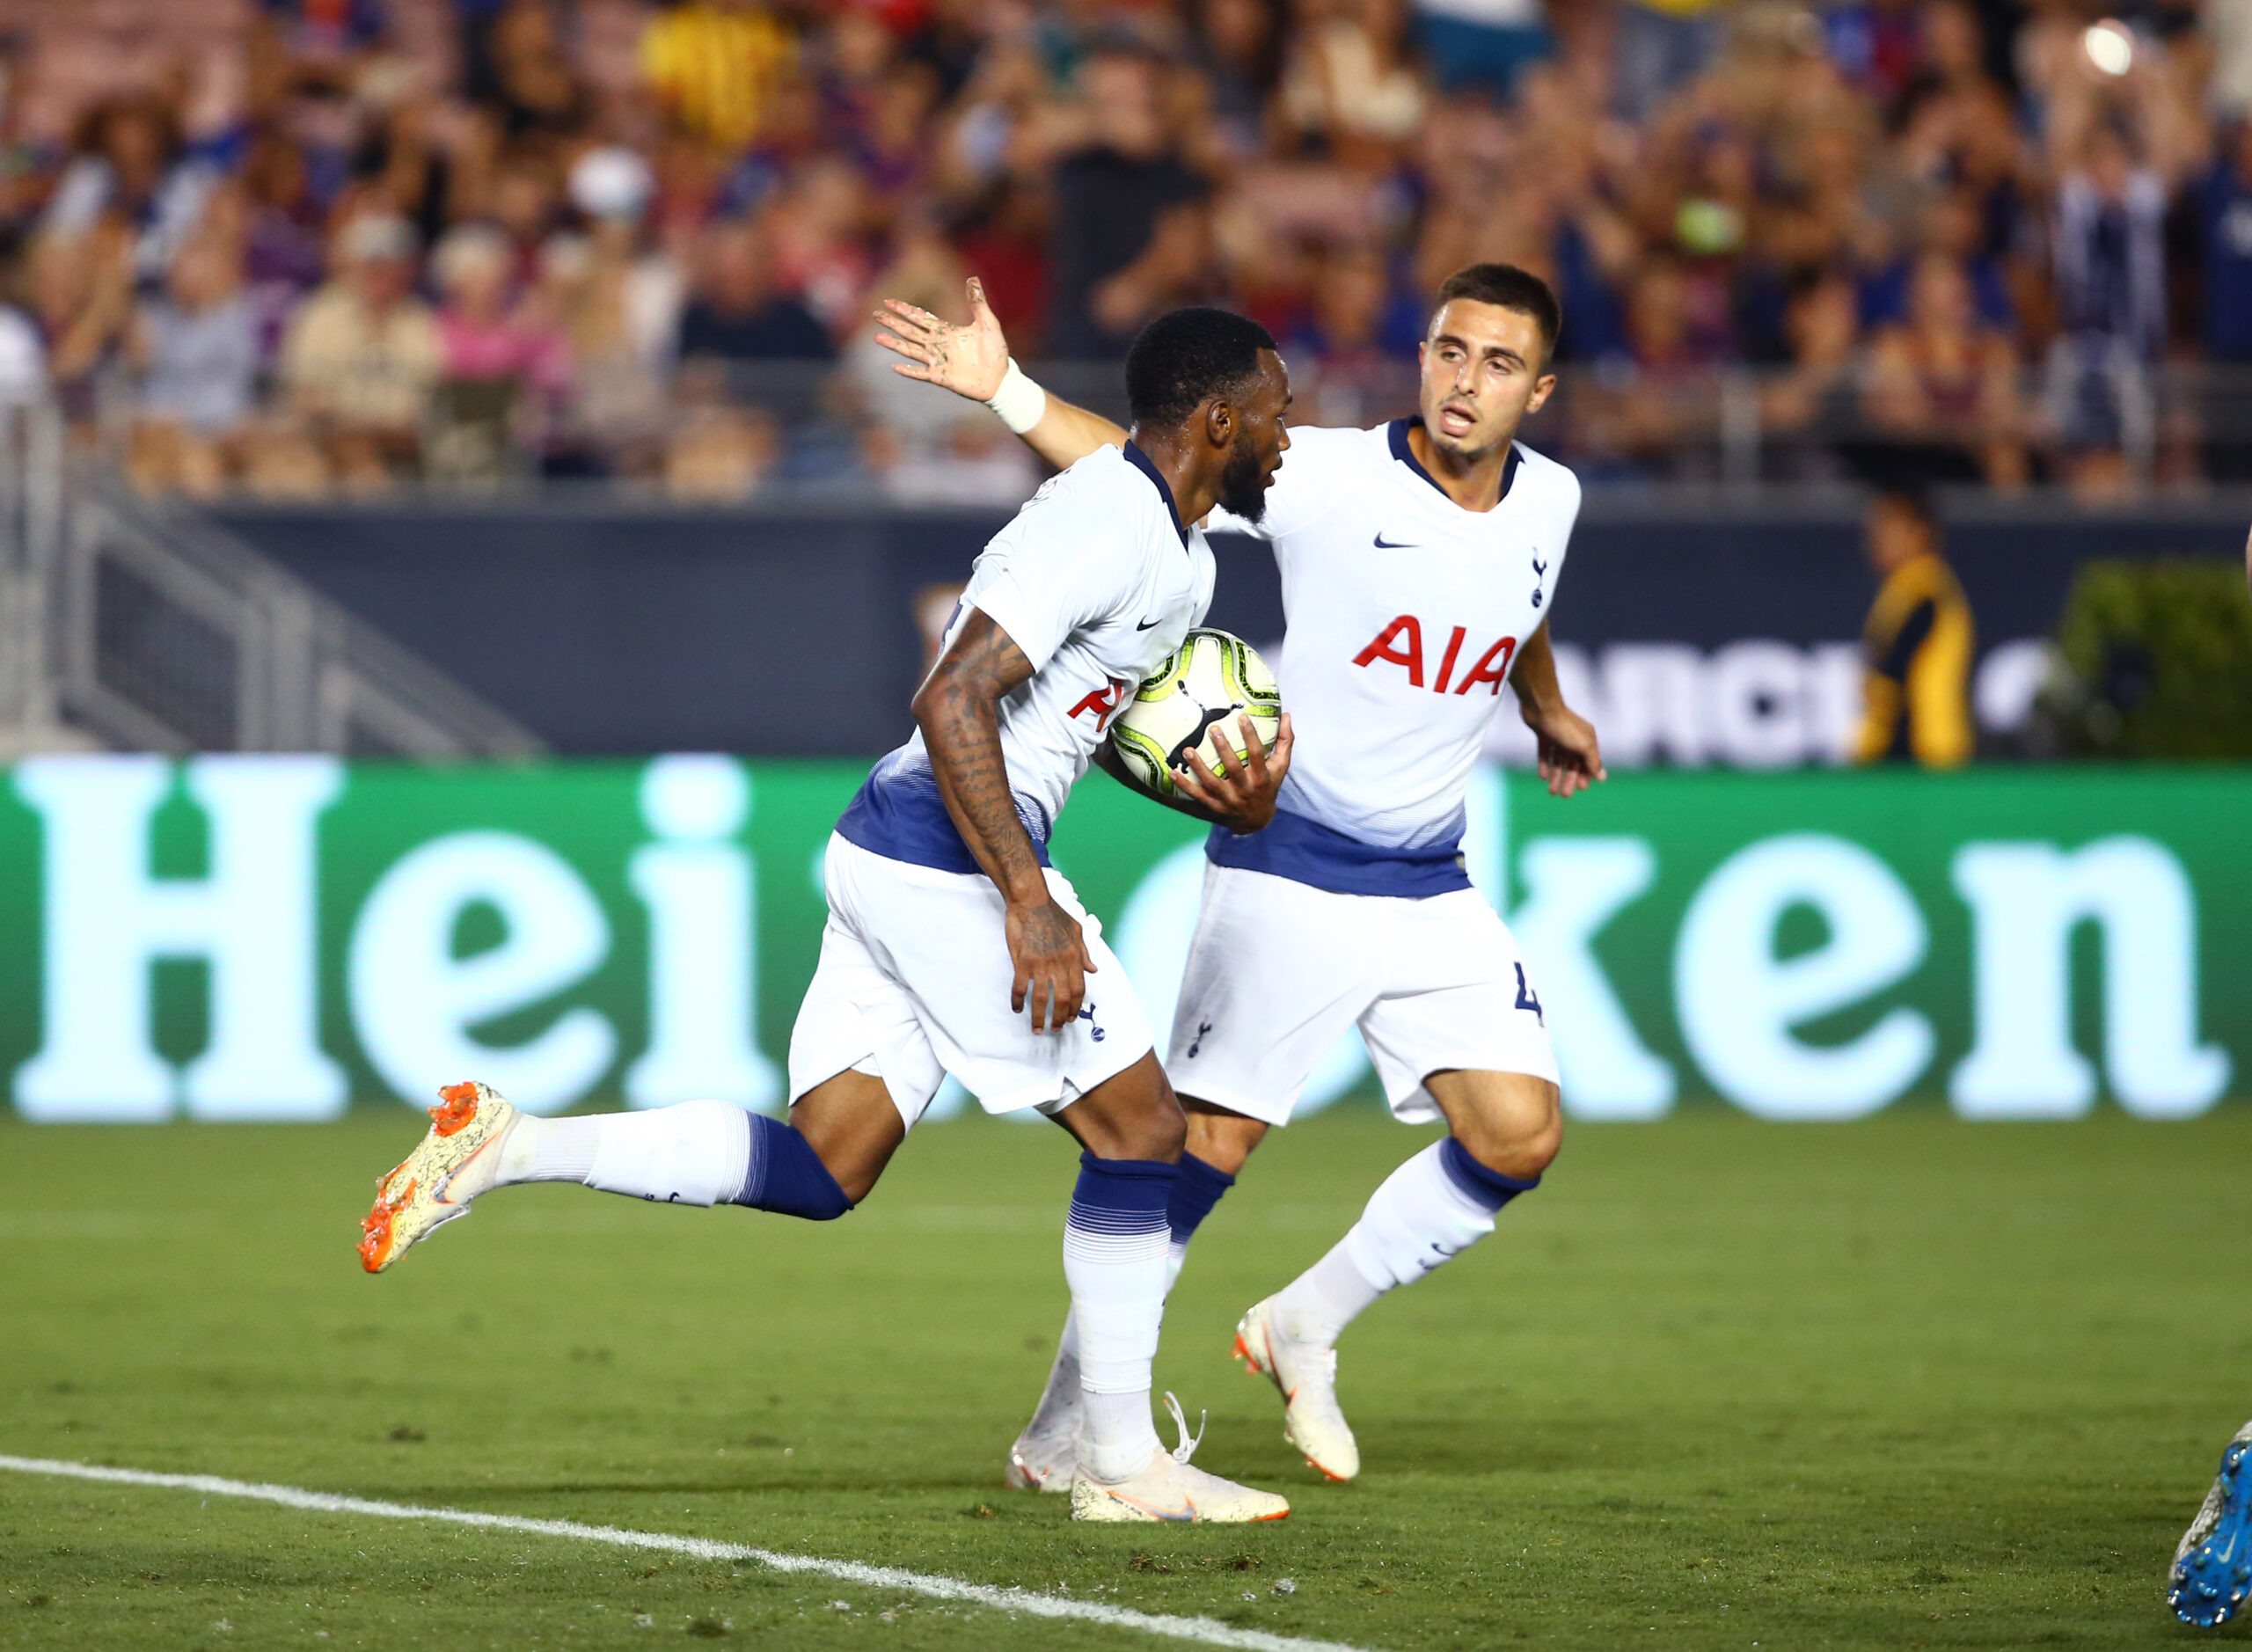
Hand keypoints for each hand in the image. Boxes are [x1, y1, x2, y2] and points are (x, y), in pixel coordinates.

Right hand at [872, 278, 1009, 401]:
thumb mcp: (987, 322)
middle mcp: (938, 345)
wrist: (1001, 378)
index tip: (889, 302)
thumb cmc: (995, 351)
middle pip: (910, 332)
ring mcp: (938, 361)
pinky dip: (910, 371)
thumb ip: (978, 302)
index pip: (921, 318)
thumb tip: (972, 278)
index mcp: (946, 331)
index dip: (905, 309)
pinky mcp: (941, 377)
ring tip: (878, 337)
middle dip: (893, 323)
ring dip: (894, 344)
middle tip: (876, 315)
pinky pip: (922, 373)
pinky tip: (896, 366)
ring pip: (911, 350)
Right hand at [1006, 895, 1095, 1033]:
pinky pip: (1019, 987)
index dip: (1075, 1007)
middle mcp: (1059, 963)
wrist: (1031, 901)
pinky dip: (1018, 1001)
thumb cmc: (1053, 913)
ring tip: (1037, 1028)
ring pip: (1040, 998)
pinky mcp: (1022, 961)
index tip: (1071, 1017)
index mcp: (1073, 957)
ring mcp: (1039, 964)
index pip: (1078, 990)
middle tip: (1056, 1029)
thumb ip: (1084, 952)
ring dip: (1039, 1017)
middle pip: (1062, 999)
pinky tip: (1017, 1009)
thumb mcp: (1076, 930)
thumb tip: (1093, 970)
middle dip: (1060, 1018)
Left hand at [1175, 712, 1293, 831]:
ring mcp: (1228, 800)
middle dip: (1223, 749)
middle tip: (1213, 729)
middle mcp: (1245, 789)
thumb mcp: (1280, 767)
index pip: (1258, 754)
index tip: (1241, 717)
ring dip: (1199, 767)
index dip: (1251, 736)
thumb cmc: (1268, 787)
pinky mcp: (1214, 807)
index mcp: (1261, 777)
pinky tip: (1172, 773)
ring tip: (1187, 750)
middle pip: (1233, 768)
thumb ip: (1284, 742)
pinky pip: (1197, 796)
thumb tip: (1286, 715)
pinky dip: (1185, 785)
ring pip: (1212, 783)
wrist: (1257, 820)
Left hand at [1522, 700, 1605, 798]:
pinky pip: (1545, 752)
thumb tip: (1602, 777)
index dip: (1585, 775)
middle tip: (1564, 795)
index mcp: (1587, 739)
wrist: (1541, 707)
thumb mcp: (1583, 746)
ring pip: (1559, 760)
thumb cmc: (1564, 727)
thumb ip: (1593, 761)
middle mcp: (1574, 737)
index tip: (1580, 788)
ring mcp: (1558, 735)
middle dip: (1569, 779)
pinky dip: (1545, 764)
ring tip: (1551, 791)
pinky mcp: (1544, 733)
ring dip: (1556, 776)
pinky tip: (1543, 776)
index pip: (1589, 761)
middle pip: (1573, 763)